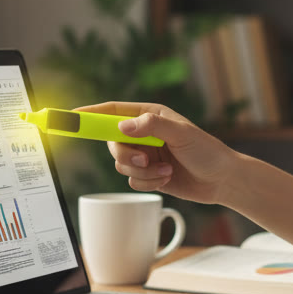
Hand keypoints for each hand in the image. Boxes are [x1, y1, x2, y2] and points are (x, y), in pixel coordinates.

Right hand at [73, 102, 241, 206]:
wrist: (222, 181)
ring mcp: (145, 154)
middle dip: (126, 156)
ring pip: (120, 164)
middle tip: (146, 160)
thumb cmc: (208, 152)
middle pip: (111, 142)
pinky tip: (167, 179)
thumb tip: (122, 126)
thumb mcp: (182, 134)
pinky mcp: (148, 173)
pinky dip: (148, 183)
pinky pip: (131, 180)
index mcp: (149, 115)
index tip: (70, 118)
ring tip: (166, 171)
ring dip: (142, 172)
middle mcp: (143, 133)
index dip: (89, 114)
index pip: (112, 111)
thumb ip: (152, 126)